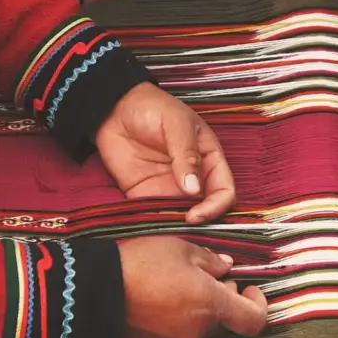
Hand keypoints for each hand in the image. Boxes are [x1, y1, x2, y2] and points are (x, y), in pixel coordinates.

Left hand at [96, 82, 234, 223]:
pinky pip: (156, 216)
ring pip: (182, 217)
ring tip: (165, 230)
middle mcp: (193, 178)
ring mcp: (170, 188)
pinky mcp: (147, 195)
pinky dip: (155, 225)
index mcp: (209, 158)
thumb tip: (194, 189)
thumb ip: (186, 154)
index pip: (224, 190)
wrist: (114, 108)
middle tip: (181, 225)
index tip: (196, 214)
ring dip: (176, 227)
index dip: (215, 206)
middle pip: (206, 209)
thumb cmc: (151, 107)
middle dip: (198, 222)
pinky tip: (150, 228)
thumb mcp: (175, 123)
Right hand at [119, 236, 266, 337]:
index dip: (259, 305)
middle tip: (207, 274)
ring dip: (201, 304)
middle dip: (223, 297)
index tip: (250, 288)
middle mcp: (199, 330)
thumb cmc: (141, 264)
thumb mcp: (181, 248)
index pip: (254, 320)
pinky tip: (163, 294)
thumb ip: (211, 261)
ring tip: (178, 279)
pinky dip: (182, 314)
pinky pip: (182, 330)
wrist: (96, 291)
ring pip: (203, 324)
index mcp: (211, 305)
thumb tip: (226, 268)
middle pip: (226, 319)